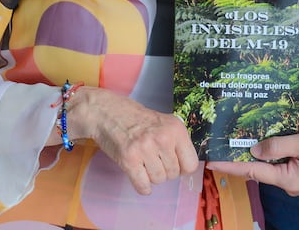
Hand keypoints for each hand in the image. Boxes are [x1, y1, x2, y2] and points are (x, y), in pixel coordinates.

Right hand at [68, 87, 199, 194]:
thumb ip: (177, 142)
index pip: (191, 164)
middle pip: (174, 174)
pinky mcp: (129, 159)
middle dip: (165, 171)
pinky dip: (142, 186)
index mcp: (176, 129)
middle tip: (154, 160)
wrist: (108, 112)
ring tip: (144, 163)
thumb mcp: (164, 123)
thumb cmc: (137, 119)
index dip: (183, 167)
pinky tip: (139, 176)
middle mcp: (163, 138)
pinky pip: (143, 186)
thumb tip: (186, 168)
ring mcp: (145, 149)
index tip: (175, 164)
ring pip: (159, 180)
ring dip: (152, 177)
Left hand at [207, 130, 298, 195]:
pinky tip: (276, 132)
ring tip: (246, 132)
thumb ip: (277, 145)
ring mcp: (298, 179)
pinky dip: (280, 147)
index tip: (211, 161)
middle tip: (226, 139)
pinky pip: (287, 159)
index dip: (231, 165)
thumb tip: (254, 151)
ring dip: (264, 147)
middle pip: (261, 167)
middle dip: (245, 152)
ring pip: (275, 161)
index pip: (252, 171)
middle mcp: (290, 183)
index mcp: (287, 180)